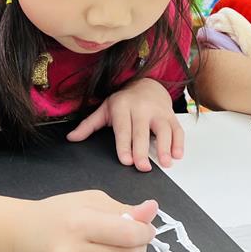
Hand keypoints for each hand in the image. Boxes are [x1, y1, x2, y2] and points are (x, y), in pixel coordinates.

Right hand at [11, 192, 157, 251]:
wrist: (21, 237)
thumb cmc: (58, 213)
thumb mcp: (91, 200)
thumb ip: (124, 209)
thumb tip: (152, 211)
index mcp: (79, 224)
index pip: (129, 235)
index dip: (146, 231)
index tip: (145, 226)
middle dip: (142, 247)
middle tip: (137, 237)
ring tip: (130, 250)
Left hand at [67, 79, 183, 170]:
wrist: (147, 84)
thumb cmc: (125, 100)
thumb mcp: (105, 109)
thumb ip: (89, 125)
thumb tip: (71, 138)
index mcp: (122, 107)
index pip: (123, 128)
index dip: (124, 145)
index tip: (126, 160)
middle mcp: (141, 108)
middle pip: (142, 131)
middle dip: (143, 150)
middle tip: (143, 167)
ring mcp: (158, 111)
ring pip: (163, 129)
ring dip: (166, 146)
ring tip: (166, 162)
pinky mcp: (171, 115)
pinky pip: (177, 129)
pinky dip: (179, 142)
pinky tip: (178, 155)